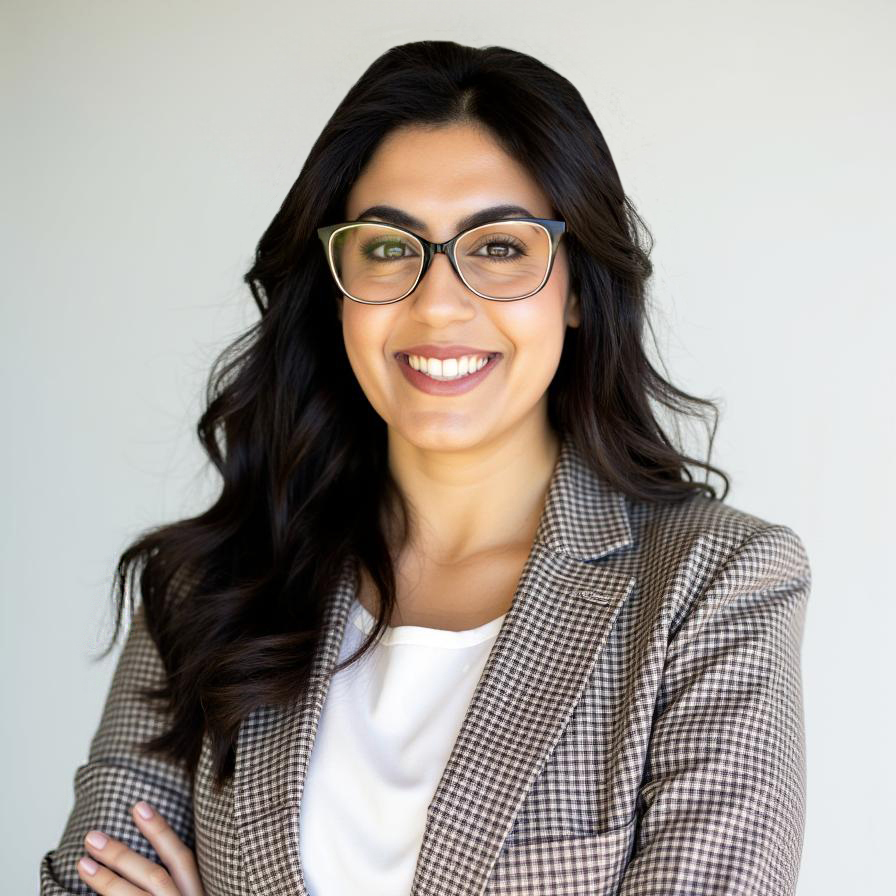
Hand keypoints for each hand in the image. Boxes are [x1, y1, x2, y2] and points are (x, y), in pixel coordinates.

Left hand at [77, 800, 204, 894]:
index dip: (161, 831)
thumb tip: (148, 856)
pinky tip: (80, 895)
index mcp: (199, 892)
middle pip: (154, 876)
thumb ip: (180, 881)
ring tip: (82, 863)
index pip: (181, 857)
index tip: (139, 805)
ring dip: (106, 880)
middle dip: (122, 856)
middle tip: (93, 836)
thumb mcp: (192, 894)